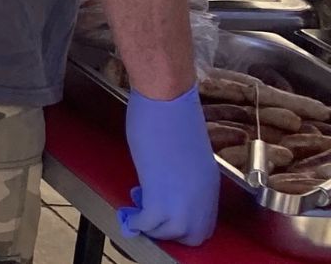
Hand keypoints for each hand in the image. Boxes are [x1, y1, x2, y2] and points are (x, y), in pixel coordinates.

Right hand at [120, 85, 218, 245]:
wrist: (166, 100)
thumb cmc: (173, 115)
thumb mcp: (186, 154)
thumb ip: (181, 175)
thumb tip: (166, 181)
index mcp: (209, 186)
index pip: (203, 224)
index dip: (182, 225)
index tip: (164, 215)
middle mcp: (202, 198)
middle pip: (190, 235)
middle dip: (168, 231)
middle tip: (148, 216)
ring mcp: (183, 199)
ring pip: (169, 234)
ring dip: (150, 227)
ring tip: (135, 213)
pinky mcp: (160, 195)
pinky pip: (147, 223)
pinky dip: (136, 222)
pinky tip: (127, 212)